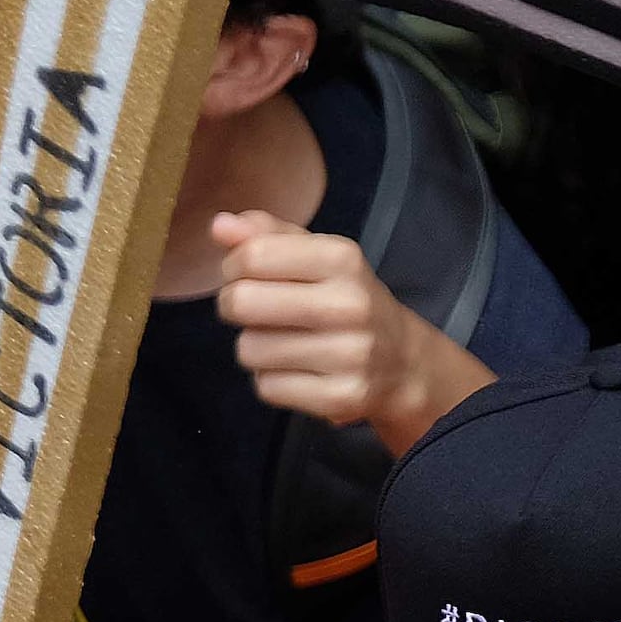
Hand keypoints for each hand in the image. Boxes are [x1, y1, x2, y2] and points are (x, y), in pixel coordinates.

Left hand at [213, 209, 487, 456]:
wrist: (400, 361)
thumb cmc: (343, 299)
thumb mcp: (316, 256)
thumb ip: (266, 235)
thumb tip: (219, 224)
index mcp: (342, 259)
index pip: (253, 255)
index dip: (233, 267)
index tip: (247, 274)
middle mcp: (349, 304)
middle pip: (241, 302)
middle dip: (235, 306)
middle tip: (257, 310)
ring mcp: (349, 354)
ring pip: (248, 350)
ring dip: (255, 347)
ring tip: (287, 341)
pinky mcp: (340, 396)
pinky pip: (265, 386)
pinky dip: (271, 380)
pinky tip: (299, 369)